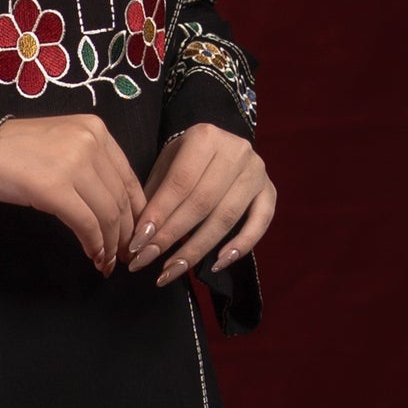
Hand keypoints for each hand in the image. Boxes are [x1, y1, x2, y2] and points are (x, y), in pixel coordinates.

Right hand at [0, 114, 145, 272]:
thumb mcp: (60, 146)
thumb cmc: (11, 151)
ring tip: (106, 262)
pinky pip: (86, 223)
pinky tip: (93, 256)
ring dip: (109, 244)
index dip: (136, 213)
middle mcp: (91, 141)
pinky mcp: (54, 187)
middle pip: (121, 198)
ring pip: (107, 214)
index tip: (133, 235)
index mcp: (95, 129)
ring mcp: (74, 163)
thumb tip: (112, 206)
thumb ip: (89, 165)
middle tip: (122, 256)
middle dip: (125, 233)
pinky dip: (93, 244)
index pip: (128, 178)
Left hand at [126, 124, 275, 286]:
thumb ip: (153, 197)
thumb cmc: (186, 161)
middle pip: (202, 202)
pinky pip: (260, 223)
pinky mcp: (270, 191)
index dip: (158, 215)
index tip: (138, 244)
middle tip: (146, 261)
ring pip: (227, 217)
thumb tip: (138, 240)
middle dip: (171, 236)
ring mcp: (256, 172)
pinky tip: (217, 264)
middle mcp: (236, 151)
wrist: (221, 147)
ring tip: (171, 270)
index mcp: (205, 137)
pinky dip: (241, 246)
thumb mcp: (165, 166)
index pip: (180, 183)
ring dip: (197, 248)